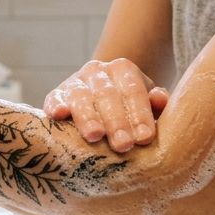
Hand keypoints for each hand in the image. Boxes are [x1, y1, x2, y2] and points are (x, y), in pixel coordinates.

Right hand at [43, 58, 168, 152]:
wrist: (99, 104)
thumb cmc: (129, 110)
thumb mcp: (145, 105)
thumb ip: (155, 104)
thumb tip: (159, 99)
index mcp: (123, 69)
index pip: (133, 91)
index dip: (140, 114)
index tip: (145, 138)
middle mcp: (98, 71)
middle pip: (107, 95)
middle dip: (116, 121)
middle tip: (123, 145)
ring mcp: (75, 82)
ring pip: (81, 97)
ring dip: (88, 117)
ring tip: (95, 136)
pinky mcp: (56, 95)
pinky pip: (55, 99)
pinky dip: (56, 106)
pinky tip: (59, 116)